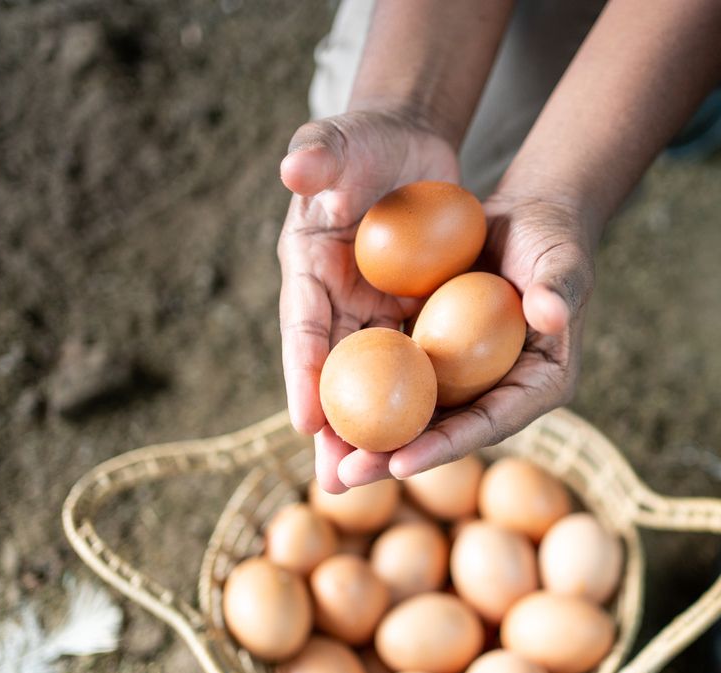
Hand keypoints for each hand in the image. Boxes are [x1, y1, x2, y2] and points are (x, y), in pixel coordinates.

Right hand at [277, 109, 458, 492]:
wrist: (407, 145)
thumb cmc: (368, 139)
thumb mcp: (342, 138)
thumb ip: (318, 152)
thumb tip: (295, 169)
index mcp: (307, 267)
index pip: (303, 326)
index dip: (303, 372)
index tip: (307, 419)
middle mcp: (334, 301)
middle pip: (332, 375)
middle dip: (332, 431)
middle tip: (336, 482)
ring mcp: (370, 314)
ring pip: (371, 385)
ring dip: (371, 433)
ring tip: (369, 485)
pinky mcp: (407, 318)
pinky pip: (411, 368)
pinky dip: (414, 405)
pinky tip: (425, 444)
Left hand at [336, 192, 595, 486]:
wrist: (529, 217)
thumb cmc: (553, 237)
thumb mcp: (561, 261)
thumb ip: (557, 289)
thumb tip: (553, 315)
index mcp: (542, 384)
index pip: (491, 423)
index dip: (447, 446)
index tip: (401, 463)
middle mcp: (505, 393)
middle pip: (448, 434)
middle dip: (395, 459)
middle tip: (346, 476)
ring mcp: (471, 379)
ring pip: (419, 415)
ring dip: (374, 438)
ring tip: (327, 461)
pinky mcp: (443, 359)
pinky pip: (402, 380)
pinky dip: (369, 394)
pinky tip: (326, 407)